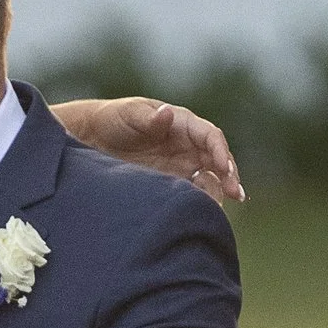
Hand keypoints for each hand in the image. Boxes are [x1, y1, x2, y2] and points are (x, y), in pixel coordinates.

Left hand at [63, 92, 241, 207]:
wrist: (91, 140)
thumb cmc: (112, 120)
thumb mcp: (129, 115)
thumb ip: (149, 117)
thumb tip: (167, 114)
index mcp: (181, 123)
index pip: (209, 135)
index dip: (219, 150)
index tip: (223, 166)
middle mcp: (186, 144)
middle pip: (216, 159)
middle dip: (228, 174)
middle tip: (235, 192)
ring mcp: (180, 165)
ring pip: (209, 178)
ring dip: (219, 190)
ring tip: (223, 205)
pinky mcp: (171, 183)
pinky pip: (193, 192)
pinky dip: (202, 201)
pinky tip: (206, 212)